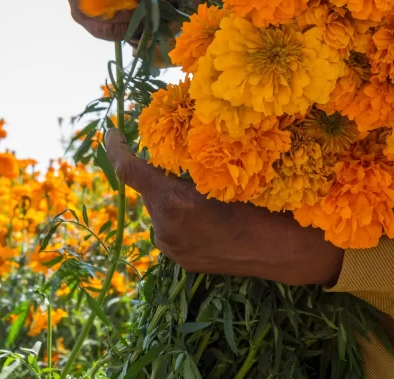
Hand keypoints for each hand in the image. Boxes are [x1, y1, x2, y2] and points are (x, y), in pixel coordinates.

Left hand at [106, 129, 343, 286]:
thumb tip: (172, 140)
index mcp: (173, 202)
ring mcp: (171, 247)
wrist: (282, 251)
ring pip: (160, 210)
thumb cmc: (260, 201)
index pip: (128, 170)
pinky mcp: (181, 260)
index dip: (115, 148)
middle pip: (149, 189)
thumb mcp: (223, 171)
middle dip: (159, 174)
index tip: (111, 131)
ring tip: (206, 195)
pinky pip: (171, 229)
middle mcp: (165, 227)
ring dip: (172, 198)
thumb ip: (189, 163)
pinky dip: (181, 218)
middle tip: (184, 164)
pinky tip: (208, 217)